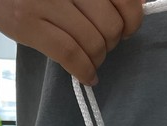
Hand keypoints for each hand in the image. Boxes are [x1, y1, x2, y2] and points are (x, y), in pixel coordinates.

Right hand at [0, 0, 143, 84]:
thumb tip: (138, 7)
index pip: (125, 1)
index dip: (132, 21)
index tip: (126, 30)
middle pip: (111, 27)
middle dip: (110, 44)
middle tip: (100, 45)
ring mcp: (46, 2)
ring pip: (93, 43)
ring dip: (96, 60)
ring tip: (89, 60)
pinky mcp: (28, 23)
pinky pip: (69, 54)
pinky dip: (83, 71)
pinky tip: (86, 77)